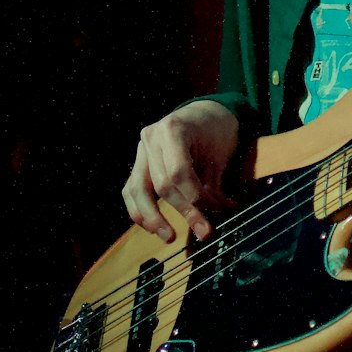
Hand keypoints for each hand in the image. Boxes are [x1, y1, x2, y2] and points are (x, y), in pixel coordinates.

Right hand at [122, 100, 239, 241]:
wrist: (204, 114)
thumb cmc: (215, 131)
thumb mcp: (220, 154)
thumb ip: (215, 186)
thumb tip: (218, 215)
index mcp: (173, 129)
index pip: (179, 172)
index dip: (197, 197)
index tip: (215, 211)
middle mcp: (151, 138)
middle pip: (162, 185)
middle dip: (184, 211)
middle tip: (204, 231)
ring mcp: (141, 150)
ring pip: (137, 191)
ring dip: (152, 218)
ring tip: (169, 237)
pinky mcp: (138, 163)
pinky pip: (132, 190)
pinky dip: (140, 210)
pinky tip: (152, 226)